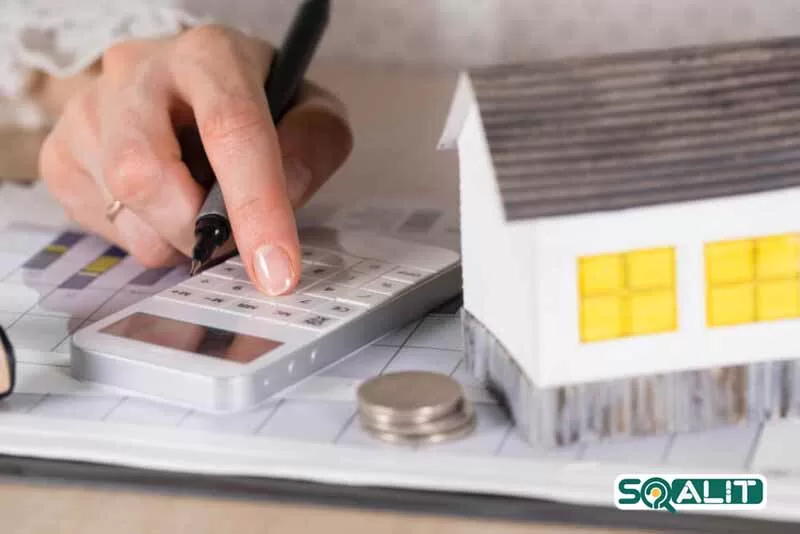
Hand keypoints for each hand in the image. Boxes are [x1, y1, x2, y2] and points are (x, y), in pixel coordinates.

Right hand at [39, 24, 352, 295]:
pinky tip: (163, 208)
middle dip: (196, 230)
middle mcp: (136, 72)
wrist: (190, 90)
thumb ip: (313, 145)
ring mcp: (88, 111)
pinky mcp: (60, 153)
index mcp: (209, 56)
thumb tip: (282, 196)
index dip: (256, 205)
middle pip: (145, 171)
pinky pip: (97, 224)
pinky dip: (144, 236)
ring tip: (198, 210)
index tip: (275, 270)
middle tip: (228, 243)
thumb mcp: (310, 111)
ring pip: (122, 206)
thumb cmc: (257, 104)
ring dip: (173, 238)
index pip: (231, 127)